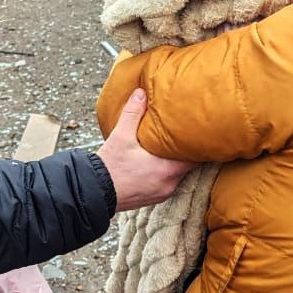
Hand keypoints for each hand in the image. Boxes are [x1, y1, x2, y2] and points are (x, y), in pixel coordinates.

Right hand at [96, 89, 193, 211]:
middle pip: (187, 167)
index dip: (198, 146)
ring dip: (174, 164)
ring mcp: (162, 194)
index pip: (196, 158)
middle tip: (186, 137)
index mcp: (167, 169)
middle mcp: (169, 184)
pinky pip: (166, 184)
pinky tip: (156, 164)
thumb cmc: (109, 167)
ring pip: (177, 176)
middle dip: (185, 153)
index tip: (199, 135)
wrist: (93, 194)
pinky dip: (165, 174)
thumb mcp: (121, 136)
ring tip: (171, 149)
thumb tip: (141, 93)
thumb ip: (133, 113)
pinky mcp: (153, 199)